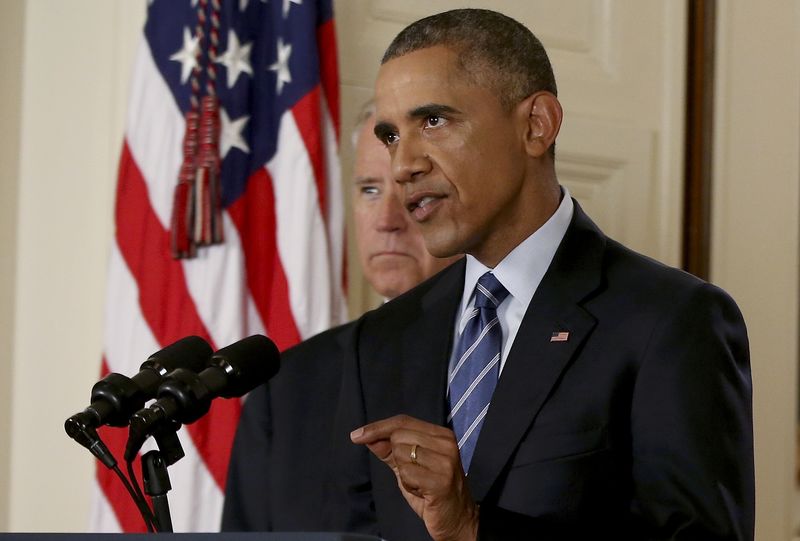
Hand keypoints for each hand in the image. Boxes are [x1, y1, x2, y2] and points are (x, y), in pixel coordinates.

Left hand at [350, 414, 477, 540]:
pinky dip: (408, 484)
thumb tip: (367, 437)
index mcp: (441, 435)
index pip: (402, 421)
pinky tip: (421, 491)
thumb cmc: (432, 493)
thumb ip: (389, 451)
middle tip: (413, 474)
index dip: (377, 427)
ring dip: (403, 473)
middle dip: (396, 456)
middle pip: (398, 436)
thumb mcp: (409, 468)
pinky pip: (406, 473)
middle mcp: (446, 443)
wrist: (458, 521)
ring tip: (420, 483)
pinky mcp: (441, 480)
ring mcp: (445, 461)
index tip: (356, 436)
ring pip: (401, 454)